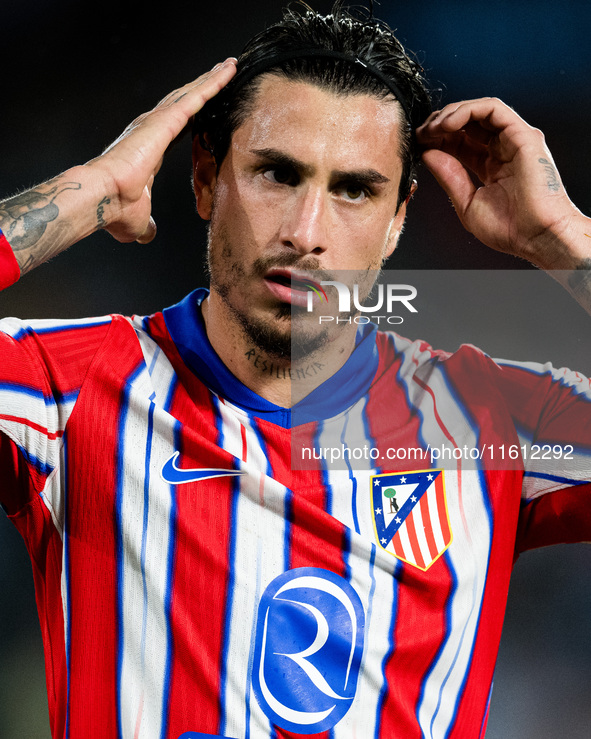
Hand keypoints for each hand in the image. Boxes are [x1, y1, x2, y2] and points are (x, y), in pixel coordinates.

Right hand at [87, 58, 236, 243]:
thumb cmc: (116, 208)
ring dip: (211, 79)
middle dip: (202, 87)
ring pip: (192, 93)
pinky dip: (213, 83)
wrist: (104, 198)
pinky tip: (228, 72)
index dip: (190, 114)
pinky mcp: (164, 120)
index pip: (176, 126)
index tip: (202, 107)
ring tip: (229, 65)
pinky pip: (196, 97)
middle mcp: (152, 129)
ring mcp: (158, 122)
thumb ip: (146, 224)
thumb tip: (147, 235)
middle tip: (221, 73)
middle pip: (184, 102)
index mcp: (149, 150)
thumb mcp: (139, 221)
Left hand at [416, 97, 584, 268]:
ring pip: (479, 110)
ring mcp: (514, 140)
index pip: (460, 142)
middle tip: (421, 134)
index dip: (437, 139)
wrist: (535, 237)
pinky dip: (467, 111)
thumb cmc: (509, 229)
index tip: (419, 144)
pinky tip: (448, 124)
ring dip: (451, 114)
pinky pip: (492, 109)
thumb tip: (428, 154)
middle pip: (468, 123)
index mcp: (491, 166)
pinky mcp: (523, 135)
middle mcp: (503, 150)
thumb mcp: (466, 202)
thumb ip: (448, 176)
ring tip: (433, 129)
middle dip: (440, 124)